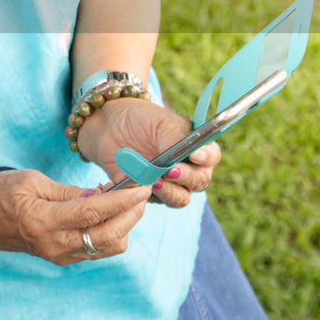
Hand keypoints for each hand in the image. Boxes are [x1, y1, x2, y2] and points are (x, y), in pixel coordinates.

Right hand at [0, 169, 150, 265]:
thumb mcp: (30, 181)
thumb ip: (68, 191)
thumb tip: (100, 194)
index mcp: (43, 221)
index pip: (93, 212)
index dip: (122, 200)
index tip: (142, 186)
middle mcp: (54, 244)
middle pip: (109, 235)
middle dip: (131, 213)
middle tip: (141, 191)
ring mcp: (59, 255)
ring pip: (108, 246)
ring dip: (124, 224)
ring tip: (124, 200)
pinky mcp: (62, 257)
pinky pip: (97, 249)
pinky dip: (111, 231)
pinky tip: (108, 211)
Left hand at [77, 97, 221, 207]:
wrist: (108, 125)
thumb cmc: (139, 118)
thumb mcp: (160, 121)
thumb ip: (176, 138)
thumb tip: (189, 154)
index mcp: (197, 146)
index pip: (211, 157)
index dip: (206, 158)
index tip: (194, 155)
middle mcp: (188, 168)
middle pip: (199, 182)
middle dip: (186, 178)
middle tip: (169, 171)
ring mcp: (169, 183)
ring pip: (180, 199)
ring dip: (168, 192)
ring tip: (152, 181)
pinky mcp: (149, 193)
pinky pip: (151, 202)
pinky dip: (142, 194)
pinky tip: (129, 181)